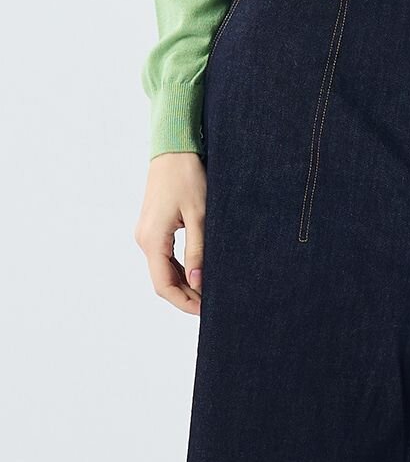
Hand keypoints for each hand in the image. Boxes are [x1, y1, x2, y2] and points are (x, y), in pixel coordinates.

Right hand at [134, 153, 206, 314]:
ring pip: (162, 270)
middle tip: (213, 304)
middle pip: (162, 281)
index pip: (163, 285)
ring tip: (209, 291)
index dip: (184, 302)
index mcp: (152, 240)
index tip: (205, 311)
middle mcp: (144, 239)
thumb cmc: (188, 178)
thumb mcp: (200, 216)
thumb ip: (198, 251)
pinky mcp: (153, 228)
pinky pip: (164, 256)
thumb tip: (198, 282)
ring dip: (183, 283)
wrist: (173, 150)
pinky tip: (198, 272)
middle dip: (186, 296)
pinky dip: (179, 269)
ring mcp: (146, 234)